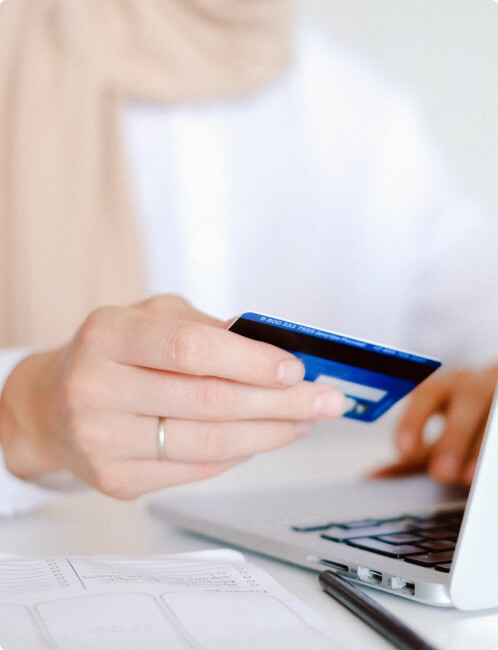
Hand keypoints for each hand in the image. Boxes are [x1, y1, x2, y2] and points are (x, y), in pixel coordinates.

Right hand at [0, 295, 345, 498]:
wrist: (52, 406)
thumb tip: (276, 351)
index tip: (297, 368)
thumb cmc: (113, 353)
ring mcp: (103, 442)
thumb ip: (206, 329)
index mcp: (108, 336)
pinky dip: (239, 453)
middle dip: (280, 403)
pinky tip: (262, 438)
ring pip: (208, 444)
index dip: (251, 361)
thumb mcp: (151, 318)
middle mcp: (98, 389)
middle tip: (325, 400)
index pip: (191, 349)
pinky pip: (196, 469)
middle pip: (208, 402)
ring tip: (304, 421)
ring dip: (269, 434)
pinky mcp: (116, 481)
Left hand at [372, 366, 497, 485]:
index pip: (427, 394)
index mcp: (448, 386)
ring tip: (469, 477)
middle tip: (441, 472)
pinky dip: (497, 450)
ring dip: (481, 446)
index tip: (402, 448)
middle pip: (467, 399)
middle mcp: (477, 384)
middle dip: (453, 436)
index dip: (414, 419)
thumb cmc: (470, 419)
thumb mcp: (442, 434)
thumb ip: (415, 455)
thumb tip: (374, 477)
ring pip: (494, 414)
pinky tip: (491, 470)